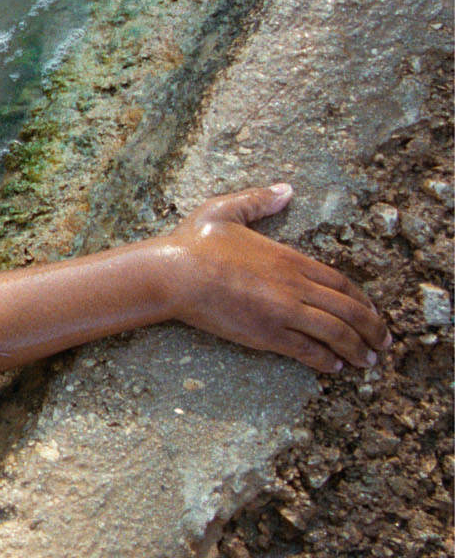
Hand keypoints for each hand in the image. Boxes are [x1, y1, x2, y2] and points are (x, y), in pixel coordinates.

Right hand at [161, 184, 390, 372]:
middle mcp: (295, 286)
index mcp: (290, 259)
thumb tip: (285, 190)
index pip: (341, 282)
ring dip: (357, 349)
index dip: (362, 300)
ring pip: (336, 333)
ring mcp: (283, 312)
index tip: (371, 311)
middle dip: (372, 329)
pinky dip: (326, 360)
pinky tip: (335, 366)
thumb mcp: (226, 210)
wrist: (173, 273)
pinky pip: (307, 350)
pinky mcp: (267, 334)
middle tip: (383, 342)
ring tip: (367, 361)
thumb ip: (259, 200)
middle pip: (349, 310)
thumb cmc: (194, 242)